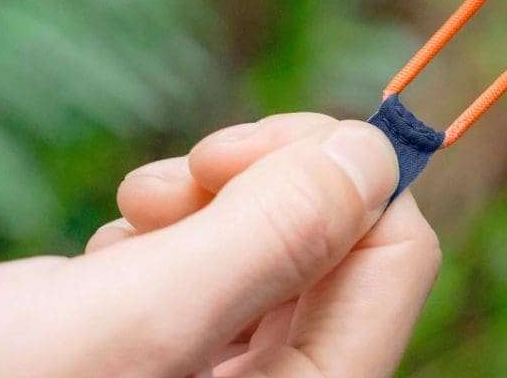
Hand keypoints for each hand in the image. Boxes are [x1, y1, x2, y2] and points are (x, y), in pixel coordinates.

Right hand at [0, 113, 440, 377]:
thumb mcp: (139, 322)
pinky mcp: (168, 353)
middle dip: (265, 182)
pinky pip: (216, 260)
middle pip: (340, 238)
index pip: (396, 257)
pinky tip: (110, 252)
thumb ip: (274, 236)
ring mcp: (222, 373)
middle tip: (179, 176)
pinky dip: (170, 229)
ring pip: (276, 238)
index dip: (339, 177)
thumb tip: (377, 151)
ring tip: (131, 216)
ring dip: (209, 200)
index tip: (238, 150)